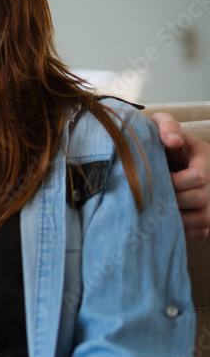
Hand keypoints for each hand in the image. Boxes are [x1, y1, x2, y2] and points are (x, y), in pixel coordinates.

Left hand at [151, 112, 209, 239]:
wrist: (156, 155)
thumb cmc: (156, 140)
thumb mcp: (159, 124)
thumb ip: (166, 126)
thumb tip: (173, 141)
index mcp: (204, 157)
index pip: (199, 176)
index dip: (175, 181)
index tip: (158, 177)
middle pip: (200, 199)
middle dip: (173, 199)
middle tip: (153, 195)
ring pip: (204, 219)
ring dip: (179, 218)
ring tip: (158, 208)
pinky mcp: (205, 216)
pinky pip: (201, 232)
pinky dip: (184, 230)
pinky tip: (166, 221)